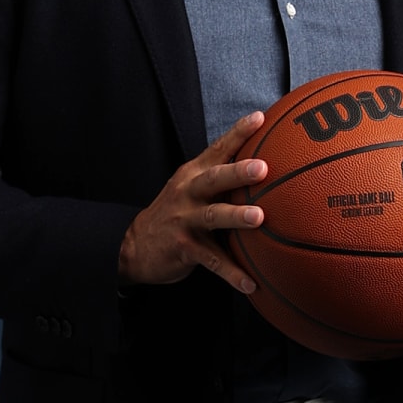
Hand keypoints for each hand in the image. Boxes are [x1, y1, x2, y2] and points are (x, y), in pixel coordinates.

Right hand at [118, 112, 268, 292]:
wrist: (134, 245)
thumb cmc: (177, 213)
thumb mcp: (192, 189)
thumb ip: (222, 177)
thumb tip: (267, 164)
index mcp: (194, 174)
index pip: (219, 148)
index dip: (239, 133)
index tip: (260, 118)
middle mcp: (189, 192)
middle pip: (214, 178)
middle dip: (238, 172)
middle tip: (263, 168)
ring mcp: (185, 220)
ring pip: (213, 216)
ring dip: (236, 216)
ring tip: (258, 217)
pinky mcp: (183, 248)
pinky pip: (211, 260)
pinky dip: (231, 272)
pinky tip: (250, 283)